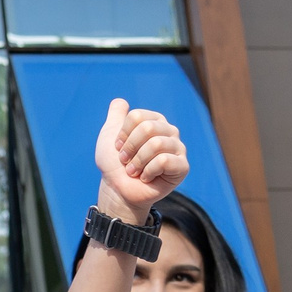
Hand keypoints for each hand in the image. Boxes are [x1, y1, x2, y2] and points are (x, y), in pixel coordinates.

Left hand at [91, 99, 187, 220]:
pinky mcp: (182, 166)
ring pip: (156, 144)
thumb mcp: (109, 136)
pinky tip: (146, 178)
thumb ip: (115, 116)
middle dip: (130, 147)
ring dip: (137, 161)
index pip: (137, 116)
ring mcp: (178, 148)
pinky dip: (147, 171)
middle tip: (125, 161)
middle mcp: (170, 132)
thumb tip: (121, 101)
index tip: (118, 148)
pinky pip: (164, 161)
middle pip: (147, 128)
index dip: (122, 134)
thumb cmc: (114, 164)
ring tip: (133, 171)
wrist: (117, 190)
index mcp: (155, 121)